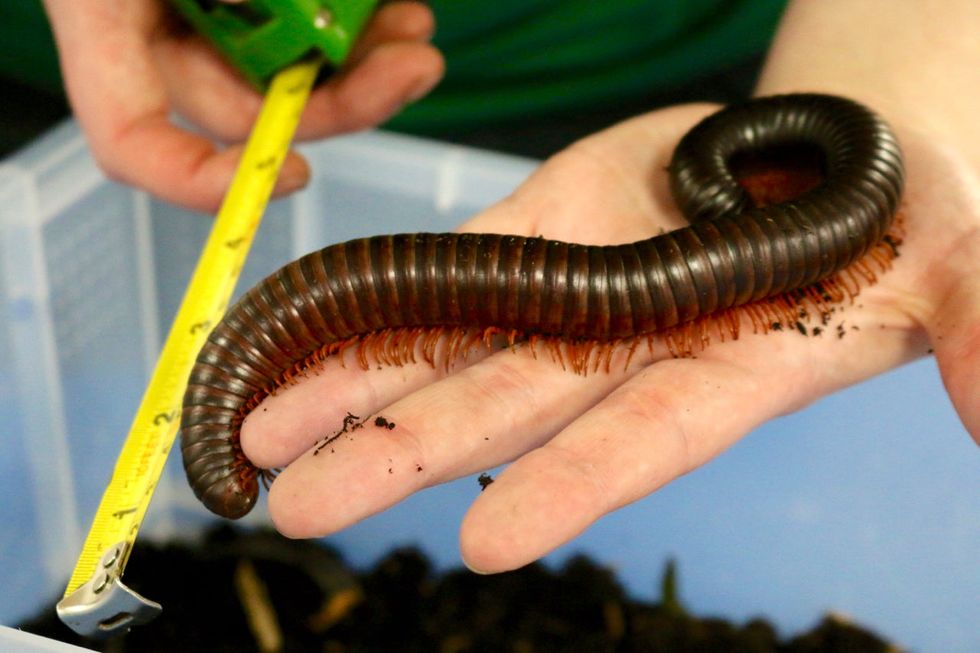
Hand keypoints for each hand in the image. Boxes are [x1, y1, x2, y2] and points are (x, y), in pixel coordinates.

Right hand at [42, 0, 442, 211]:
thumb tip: (312, 36)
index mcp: (107, 12)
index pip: (131, 137)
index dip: (201, 179)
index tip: (295, 173)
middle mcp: (159, 23)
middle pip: (248, 107)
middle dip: (340, 99)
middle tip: (414, 66)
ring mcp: (213, 10)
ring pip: (293, 72)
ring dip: (364, 64)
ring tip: (417, 30)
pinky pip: (313, 27)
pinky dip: (359, 24)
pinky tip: (399, 9)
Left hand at [238, 104, 979, 571]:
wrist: (826, 166)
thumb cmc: (895, 227)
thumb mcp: (963, 267)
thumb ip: (978, 333)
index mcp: (720, 376)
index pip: (637, 444)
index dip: (571, 489)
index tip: (485, 543)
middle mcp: (627, 351)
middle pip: (504, 413)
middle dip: (400, 456)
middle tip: (300, 508)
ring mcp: (573, 289)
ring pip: (451, 349)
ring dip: (356, 392)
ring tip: (263, 441)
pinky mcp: (539, 226)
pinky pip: (448, 267)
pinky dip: (379, 306)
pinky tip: (303, 343)